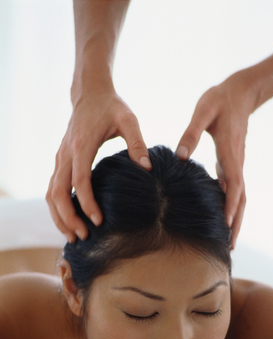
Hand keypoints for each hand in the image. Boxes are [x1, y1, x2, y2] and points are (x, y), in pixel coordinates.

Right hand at [46, 89, 150, 242]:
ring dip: (59, 216)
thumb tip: (147, 168)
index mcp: (82, 145)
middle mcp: (66, 153)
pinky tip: (69, 222)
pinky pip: (52, 189)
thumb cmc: (112, 107)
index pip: (79, 180)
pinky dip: (57, 208)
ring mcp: (59, 158)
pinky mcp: (60, 162)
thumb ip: (137, 143)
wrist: (89, 93)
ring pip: (50, 193)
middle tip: (82, 237)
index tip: (98, 220)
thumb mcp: (129, 120)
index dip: (86, 203)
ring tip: (73, 236)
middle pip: (57, 192)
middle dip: (68, 217)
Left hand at [176, 71, 255, 248]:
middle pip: (241, 198)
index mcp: (230, 152)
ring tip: (230, 239)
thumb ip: (191, 133)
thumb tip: (180, 157)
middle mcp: (237, 162)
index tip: (228, 225)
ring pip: (241, 196)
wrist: (241, 92)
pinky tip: (224, 217)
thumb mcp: (203, 111)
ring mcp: (237, 164)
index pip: (234, 184)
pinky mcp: (232, 163)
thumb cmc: (220, 100)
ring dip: (237, 218)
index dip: (232, 206)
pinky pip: (235, 190)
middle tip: (231, 245)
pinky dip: (233, 206)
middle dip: (237, 222)